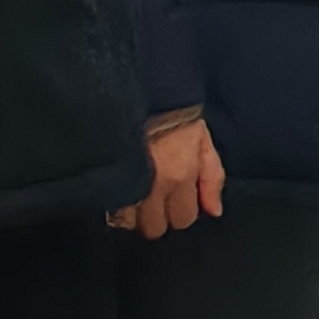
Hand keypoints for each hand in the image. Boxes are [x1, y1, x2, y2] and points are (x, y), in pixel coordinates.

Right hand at [110, 112, 225, 238]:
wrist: (144, 90)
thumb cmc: (176, 115)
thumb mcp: (203, 141)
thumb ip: (212, 177)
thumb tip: (214, 211)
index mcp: (179, 175)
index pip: (183, 219)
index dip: (181, 211)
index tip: (177, 199)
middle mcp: (152, 184)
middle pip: (153, 228)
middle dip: (156, 218)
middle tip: (156, 200)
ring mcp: (125, 182)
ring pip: (127, 223)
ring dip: (132, 215)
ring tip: (136, 198)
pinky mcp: (105, 176)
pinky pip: (106, 210)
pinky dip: (112, 207)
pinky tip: (118, 195)